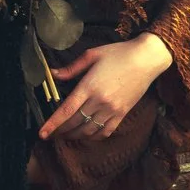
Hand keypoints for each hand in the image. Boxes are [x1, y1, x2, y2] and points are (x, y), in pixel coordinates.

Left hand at [39, 33, 174, 144]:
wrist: (147, 59)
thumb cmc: (118, 53)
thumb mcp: (92, 55)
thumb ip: (71, 68)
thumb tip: (53, 74)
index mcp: (89, 86)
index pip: (66, 110)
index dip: (53, 124)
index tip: (42, 134)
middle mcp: (100, 101)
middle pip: (75, 123)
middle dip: (60, 131)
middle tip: (51, 134)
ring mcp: (112, 109)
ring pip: (89, 130)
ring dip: (75, 135)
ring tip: (66, 134)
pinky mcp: (122, 113)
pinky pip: (106, 131)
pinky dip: (94, 136)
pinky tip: (86, 134)